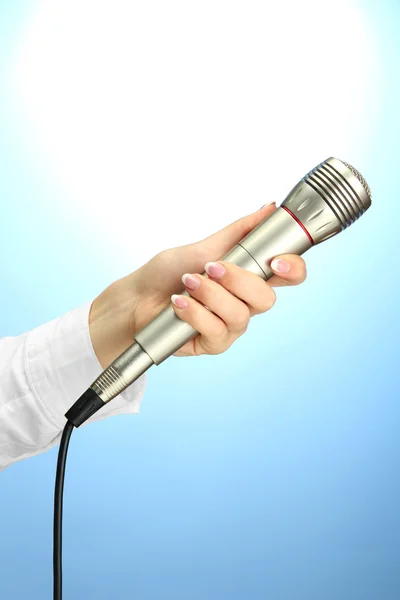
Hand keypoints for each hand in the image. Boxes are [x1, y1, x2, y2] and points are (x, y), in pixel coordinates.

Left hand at [89, 203, 306, 368]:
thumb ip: (239, 231)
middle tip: (212, 267)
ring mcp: (230, 325)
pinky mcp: (213, 343)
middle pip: (268, 299)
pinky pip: (217, 332)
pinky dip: (195, 312)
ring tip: (188, 282)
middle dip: (240, 281)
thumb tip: (269, 208)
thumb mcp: (203, 246)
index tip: (277, 260)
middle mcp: (245, 302)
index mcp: (249, 276)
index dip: (293, 269)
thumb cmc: (168, 273)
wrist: (136, 298)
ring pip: (241, 315)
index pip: (288, 275)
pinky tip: (179, 302)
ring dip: (211, 295)